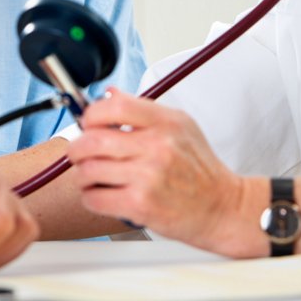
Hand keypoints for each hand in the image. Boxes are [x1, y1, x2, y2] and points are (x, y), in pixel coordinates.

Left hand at [66, 89, 259, 254]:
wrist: (222, 207)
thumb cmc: (200, 169)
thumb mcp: (181, 126)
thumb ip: (144, 110)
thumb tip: (109, 93)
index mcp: (166, 123)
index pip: (114, 106)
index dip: (91, 114)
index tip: (89, 123)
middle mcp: (158, 147)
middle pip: (93, 140)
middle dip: (78, 148)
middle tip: (80, 152)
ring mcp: (148, 177)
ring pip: (89, 170)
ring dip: (83, 175)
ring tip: (93, 176)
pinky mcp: (141, 205)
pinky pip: (95, 198)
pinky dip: (91, 197)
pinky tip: (102, 194)